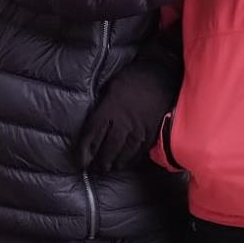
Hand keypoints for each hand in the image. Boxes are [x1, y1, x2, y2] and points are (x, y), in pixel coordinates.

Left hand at [78, 47, 181, 171]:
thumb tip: (96, 120)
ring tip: (111, 167)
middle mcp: (123, 123)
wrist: (162, 73)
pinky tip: (128, 162)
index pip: (92, 135)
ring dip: (116, 162)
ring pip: (125, 153)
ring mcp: (139, 129)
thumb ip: (103, 104)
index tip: (81, 160)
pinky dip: (133, 159)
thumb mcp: (112, 85)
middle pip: (108, 149)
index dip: (84, 150)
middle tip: (96, 168)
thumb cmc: (135, 76)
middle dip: (101, 161)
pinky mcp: (152, 132)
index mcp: (109, 109)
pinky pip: (141, 151)